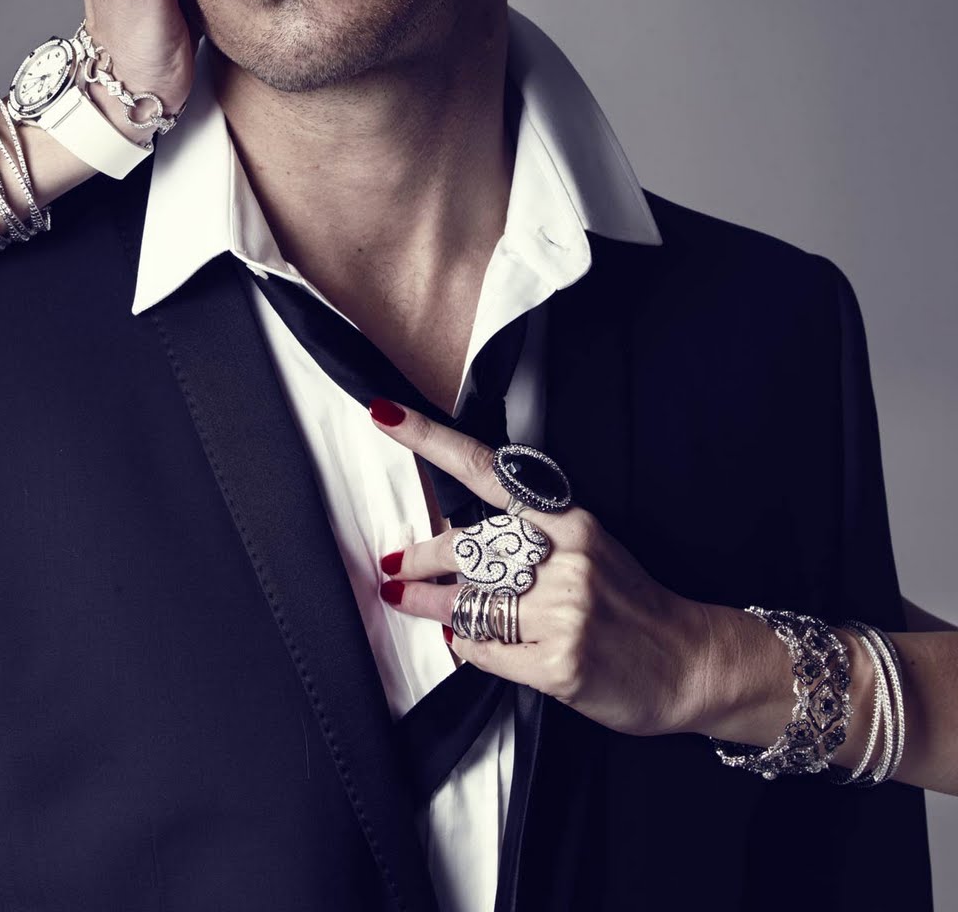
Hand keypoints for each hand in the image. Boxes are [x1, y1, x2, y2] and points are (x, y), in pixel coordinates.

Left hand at [371, 401, 713, 738]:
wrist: (691, 664)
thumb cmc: (633, 605)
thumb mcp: (591, 549)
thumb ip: (534, 539)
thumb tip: (463, 545)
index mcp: (570, 521)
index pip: (489, 470)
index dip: (431, 441)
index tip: (387, 415)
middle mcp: (566, 559)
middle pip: (466, 548)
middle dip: (422, 557)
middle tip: (395, 565)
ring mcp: (564, 613)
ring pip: (469, 604)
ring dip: (428, 605)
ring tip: (406, 600)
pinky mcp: (560, 664)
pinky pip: (487, 652)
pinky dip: (468, 648)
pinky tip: (464, 641)